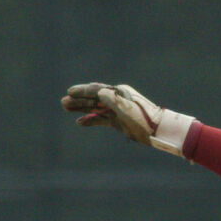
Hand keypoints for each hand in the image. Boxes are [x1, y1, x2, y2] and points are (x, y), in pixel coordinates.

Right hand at [61, 82, 194, 155]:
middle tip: (63, 102)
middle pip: (93, 98)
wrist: (158, 131)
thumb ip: (112, 100)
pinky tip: (80, 122)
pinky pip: (101, 120)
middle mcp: (116, 99)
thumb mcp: (126, 108)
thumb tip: (99, 93)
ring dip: (81, 108)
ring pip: (95, 108)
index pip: (97, 90)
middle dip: (78, 100)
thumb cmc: (143, 118)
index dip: (83, 91)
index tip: (70, 92)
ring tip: (66, 108)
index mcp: (119, 92)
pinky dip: (91, 120)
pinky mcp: (118, 122)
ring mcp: (116, 110)